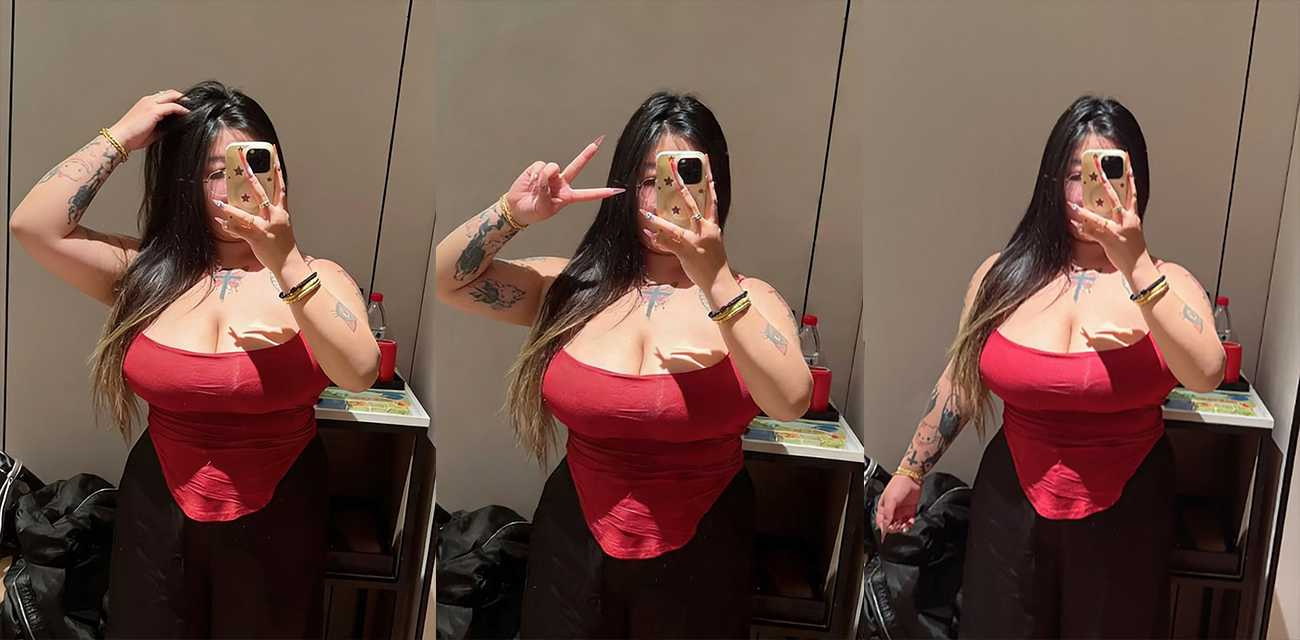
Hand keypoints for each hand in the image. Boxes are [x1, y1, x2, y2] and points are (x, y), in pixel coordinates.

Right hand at [106, 90, 190, 151]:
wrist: (121, 138)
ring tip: (193, 110)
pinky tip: (188, 115)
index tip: (186, 106)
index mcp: (145, 103)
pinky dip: (183, 110)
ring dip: (184, 102)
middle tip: (193, 106)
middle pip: (170, 93)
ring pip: (173, 96)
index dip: (176, 99)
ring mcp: (151, 104)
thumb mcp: (151, 129)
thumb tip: (177, 127)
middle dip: (183, 98)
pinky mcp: (154, 111)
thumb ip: (163, 125)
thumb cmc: (133, 136)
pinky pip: (173, 106)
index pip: (164, 96)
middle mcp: (148, 100)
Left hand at [212, 147, 296, 273]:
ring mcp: (266, 227)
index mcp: (282, 212)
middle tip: (245, 165)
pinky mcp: (257, 238)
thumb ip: (271, 215)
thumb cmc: (285, 246)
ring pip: (246, 215)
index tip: (274, 158)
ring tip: (219, 202)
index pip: (280, 188)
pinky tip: (221, 222)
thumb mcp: (282, 227)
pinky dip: (229, 226)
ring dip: (231, 209)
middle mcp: (275, 217)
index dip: (277, 172)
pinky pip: (240, 230)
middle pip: (262, 194)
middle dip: (252, 178)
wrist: (289, 263)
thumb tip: (257, 208)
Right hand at [506, 136, 624, 225]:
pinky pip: (541, 166)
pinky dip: (537, 174)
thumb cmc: (533, 211)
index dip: (600, 192)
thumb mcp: (545, 208)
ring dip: (544, 177)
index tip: (615, 191)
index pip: (587, 194)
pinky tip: (533, 181)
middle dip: (586, 155)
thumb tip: (546, 174)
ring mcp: (551, 175)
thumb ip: (547, 192)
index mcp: (567, 196)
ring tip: (538, 188)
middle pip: (577, 167)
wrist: (517, 207)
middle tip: (597, 144)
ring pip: (553, 167)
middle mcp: (562, 183)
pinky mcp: (539, 168)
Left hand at [640, 165, 729, 290]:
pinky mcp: (686, 252)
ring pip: (674, 227)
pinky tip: (647, 233)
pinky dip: (657, 239)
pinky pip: (668, 244)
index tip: (706, 168)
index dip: (709, 183)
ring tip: (646, 211)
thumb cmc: (715, 263)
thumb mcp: (712, 243)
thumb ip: (703, 230)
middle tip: (675, 172)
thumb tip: (694, 221)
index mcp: (712, 226)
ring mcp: (695, 241)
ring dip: (658, 220)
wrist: (719, 281)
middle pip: (692, 205)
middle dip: (683, 187)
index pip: (712, 199)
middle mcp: (705, 230)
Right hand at [875, 474, 921, 538]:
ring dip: (902, 527)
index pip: (881, 522)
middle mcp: (892, 511)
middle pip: (891, 525)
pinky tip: (909, 523)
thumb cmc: (898, 485)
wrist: (911, 479)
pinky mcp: (910, 510)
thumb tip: (885, 527)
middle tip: (898, 527)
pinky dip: (910, 524)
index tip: (889, 530)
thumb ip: (888, 515)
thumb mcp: (890, 501)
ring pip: (900, 525)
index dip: (884, 528)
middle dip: (894, 528)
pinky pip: (909, 521)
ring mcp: (901, 511)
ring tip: (904, 526)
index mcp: (883, 508)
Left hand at [1066, 156, 1147, 274]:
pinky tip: (1072, 223)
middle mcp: (1126, 221)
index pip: (1132, 193)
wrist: (1139, 266)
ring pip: (1098, 217)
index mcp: (1133, 217)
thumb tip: (1105, 212)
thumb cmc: (1134, 249)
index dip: (1130, 179)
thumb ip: (1120, 219)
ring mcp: (1118, 230)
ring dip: (1084, 211)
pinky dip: (1081, 228)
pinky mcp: (1110, 240)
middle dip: (1106, 183)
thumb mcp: (1131, 231)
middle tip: (1098, 170)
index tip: (1127, 165)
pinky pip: (1092, 233)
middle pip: (1114, 198)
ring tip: (1072, 204)